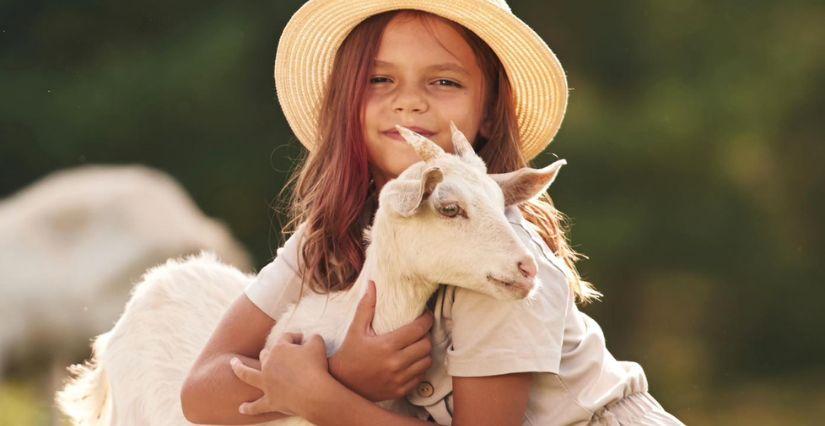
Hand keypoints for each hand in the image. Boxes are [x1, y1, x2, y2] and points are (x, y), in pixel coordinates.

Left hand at [230, 332, 329, 416]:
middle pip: (265, 353)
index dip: (296, 337)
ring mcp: (266, 383)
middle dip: (269, 351)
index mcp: (280, 349)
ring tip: (234, 365)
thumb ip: (313, 338)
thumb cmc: (316, 366)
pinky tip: (241, 408)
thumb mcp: (317, 344)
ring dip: (240, 369)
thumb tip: (311, 338)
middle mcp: (268, 364)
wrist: (313, 392)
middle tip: (276, 352)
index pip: (286, 338)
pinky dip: (249, 408)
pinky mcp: (269, 400)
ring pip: (248, 374)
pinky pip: (256, 405)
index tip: (304, 340)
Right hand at [329, 280, 433, 401]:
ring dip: (424, 352)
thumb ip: (366, 306)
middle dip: (426, 336)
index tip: (425, 315)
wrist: (342, 383)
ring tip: (417, 346)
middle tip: (420, 331)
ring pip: (426, 362)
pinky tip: (411, 362)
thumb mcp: (356, 329)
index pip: (418, 329)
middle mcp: (395, 363)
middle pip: (426, 345)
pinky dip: (419, 368)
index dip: (426, 320)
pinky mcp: (400, 390)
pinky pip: (420, 377)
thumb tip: (372, 284)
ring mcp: (399, 379)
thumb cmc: (349, 353)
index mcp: (387, 345)